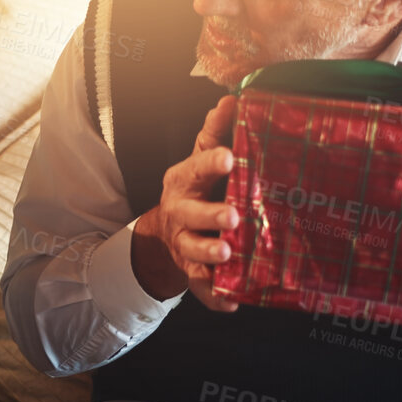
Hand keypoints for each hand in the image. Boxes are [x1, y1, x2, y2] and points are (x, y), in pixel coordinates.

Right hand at [132, 95, 239, 310]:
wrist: (168, 233)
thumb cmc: (196, 189)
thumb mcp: (200, 160)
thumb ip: (215, 133)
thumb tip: (232, 99)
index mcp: (183, 182)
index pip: (195, 169)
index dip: (211, 163)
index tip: (230, 157)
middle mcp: (180, 213)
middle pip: (191, 214)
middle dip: (210, 214)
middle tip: (232, 215)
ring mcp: (184, 244)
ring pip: (194, 251)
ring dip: (210, 252)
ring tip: (227, 252)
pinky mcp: (192, 271)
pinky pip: (202, 287)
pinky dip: (216, 296)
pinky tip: (234, 301)